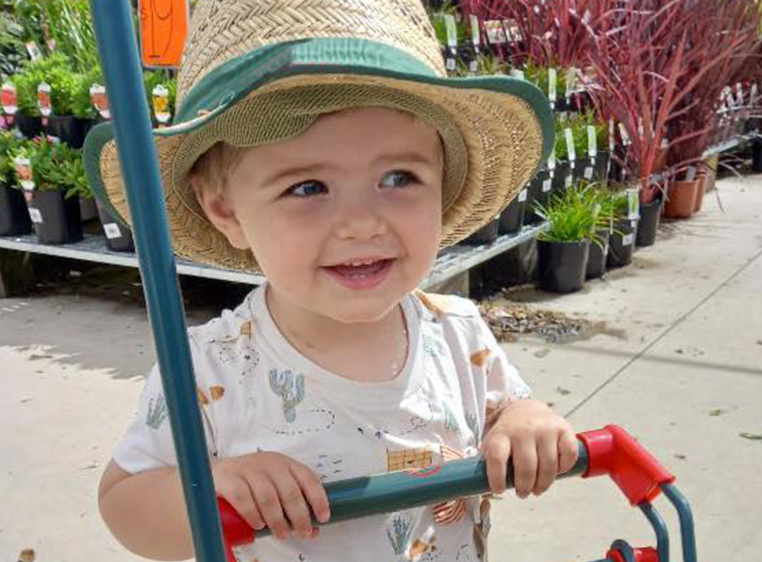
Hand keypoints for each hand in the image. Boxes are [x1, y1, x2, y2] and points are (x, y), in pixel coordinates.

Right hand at [212, 451, 329, 540]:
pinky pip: (243, 498)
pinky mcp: (229, 478)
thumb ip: (292, 506)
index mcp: (286, 464)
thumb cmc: (252, 484)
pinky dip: (253, 514)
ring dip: (278, 520)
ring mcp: (249, 469)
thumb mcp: (276, 487)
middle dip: (299, 516)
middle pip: (290, 492)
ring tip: (282, 534)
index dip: (318, 499)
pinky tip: (258, 524)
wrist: (217, 474)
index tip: (323, 517)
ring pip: (268, 497)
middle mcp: (270, 463)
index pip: (308, 478)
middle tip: (302, 533)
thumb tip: (313, 530)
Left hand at [480, 399, 577, 497]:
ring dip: (543, 484)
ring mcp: (545, 428)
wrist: (526, 409)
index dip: (497, 477)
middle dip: (524, 487)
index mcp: (501, 433)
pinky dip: (563, 468)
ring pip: (549, 466)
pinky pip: (568, 456)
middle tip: (523, 493)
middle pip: (526, 467)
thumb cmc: (509, 435)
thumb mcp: (494, 443)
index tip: (499, 489)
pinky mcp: (563, 428)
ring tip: (538, 488)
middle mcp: (523, 429)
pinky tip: (555, 471)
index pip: (496, 457)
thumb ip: (488, 463)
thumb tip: (478, 489)